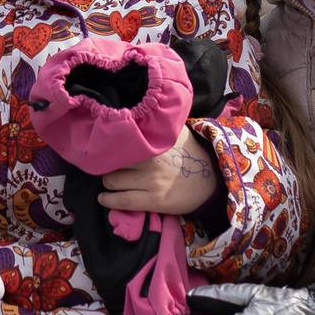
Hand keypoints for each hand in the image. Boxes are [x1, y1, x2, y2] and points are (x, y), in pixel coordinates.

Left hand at [98, 127, 220, 215]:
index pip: (120, 140)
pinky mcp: (153, 200)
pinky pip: (122, 201)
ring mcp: (151, 181)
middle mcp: (150, 159)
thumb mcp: (177, 132)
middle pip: (112, 161)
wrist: (211, 181)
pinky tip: (104, 198)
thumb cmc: (191, 155)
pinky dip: (108, 200)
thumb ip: (158, 124)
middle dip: (108, 164)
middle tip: (110, 167)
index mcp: (154, 141)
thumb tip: (138, 114)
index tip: (105, 147)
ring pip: (112, 181)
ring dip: (108, 182)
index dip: (110, 145)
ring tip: (110, 182)